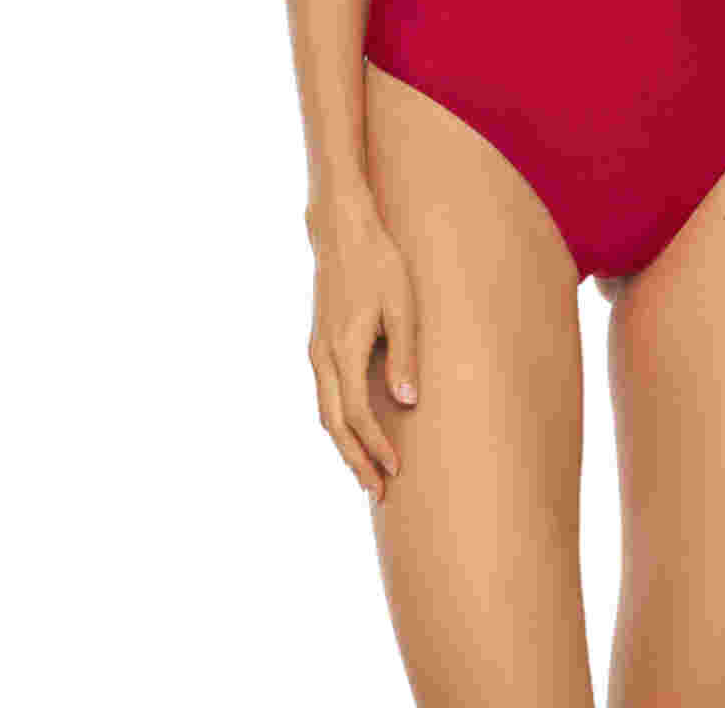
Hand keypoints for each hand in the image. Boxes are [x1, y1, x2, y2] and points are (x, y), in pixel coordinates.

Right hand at [307, 192, 419, 501]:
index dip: (376, 445)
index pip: (357, 414)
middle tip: (379, 493)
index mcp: (343, 349)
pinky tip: (354, 431)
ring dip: (344, 445)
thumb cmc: (379, 263)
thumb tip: (407, 403)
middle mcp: (323, 356)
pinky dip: (337, 422)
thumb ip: (403, 354)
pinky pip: (324, 395)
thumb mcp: (401, 305)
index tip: (396, 470)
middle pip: (333, 424)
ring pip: (324, 412)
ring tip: (367, 473)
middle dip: (355, 460)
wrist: (342, 231)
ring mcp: (316, 350)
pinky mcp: (318, 344)